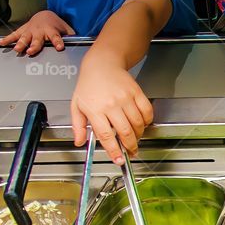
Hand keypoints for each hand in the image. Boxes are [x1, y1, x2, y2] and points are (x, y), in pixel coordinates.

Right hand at [0, 10, 74, 56]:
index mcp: (52, 31)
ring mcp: (30, 31)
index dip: (58, 42)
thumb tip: (80, 45)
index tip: (59, 47)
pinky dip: (7, 39)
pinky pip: (14, 35)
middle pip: (37, 40)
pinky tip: (1, 43)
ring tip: (17, 50)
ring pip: (25, 38)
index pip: (56, 37)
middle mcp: (40, 31)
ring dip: (21, 44)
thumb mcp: (67, 30)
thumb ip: (72, 38)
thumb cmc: (57, 25)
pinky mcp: (23, 31)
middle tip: (31, 51)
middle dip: (34, 45)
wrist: (45, 15)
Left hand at [71, 50, 152, 164]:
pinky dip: (147, 121)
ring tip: (135, 137)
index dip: (113, 150)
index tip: (118, 160)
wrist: (102, 64)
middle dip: (130, 146)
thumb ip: (78, 126)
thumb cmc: (89, 84)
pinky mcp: (137, 92)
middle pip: (125, 132)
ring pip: (137, 124)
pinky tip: (141, 124)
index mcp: (95, 109)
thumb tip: (79, 142)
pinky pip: (146, 112)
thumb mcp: (77, 105)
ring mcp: (125, 98)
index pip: (106, 135)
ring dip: (138, 135)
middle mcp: (111, 104)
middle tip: (131, 152)